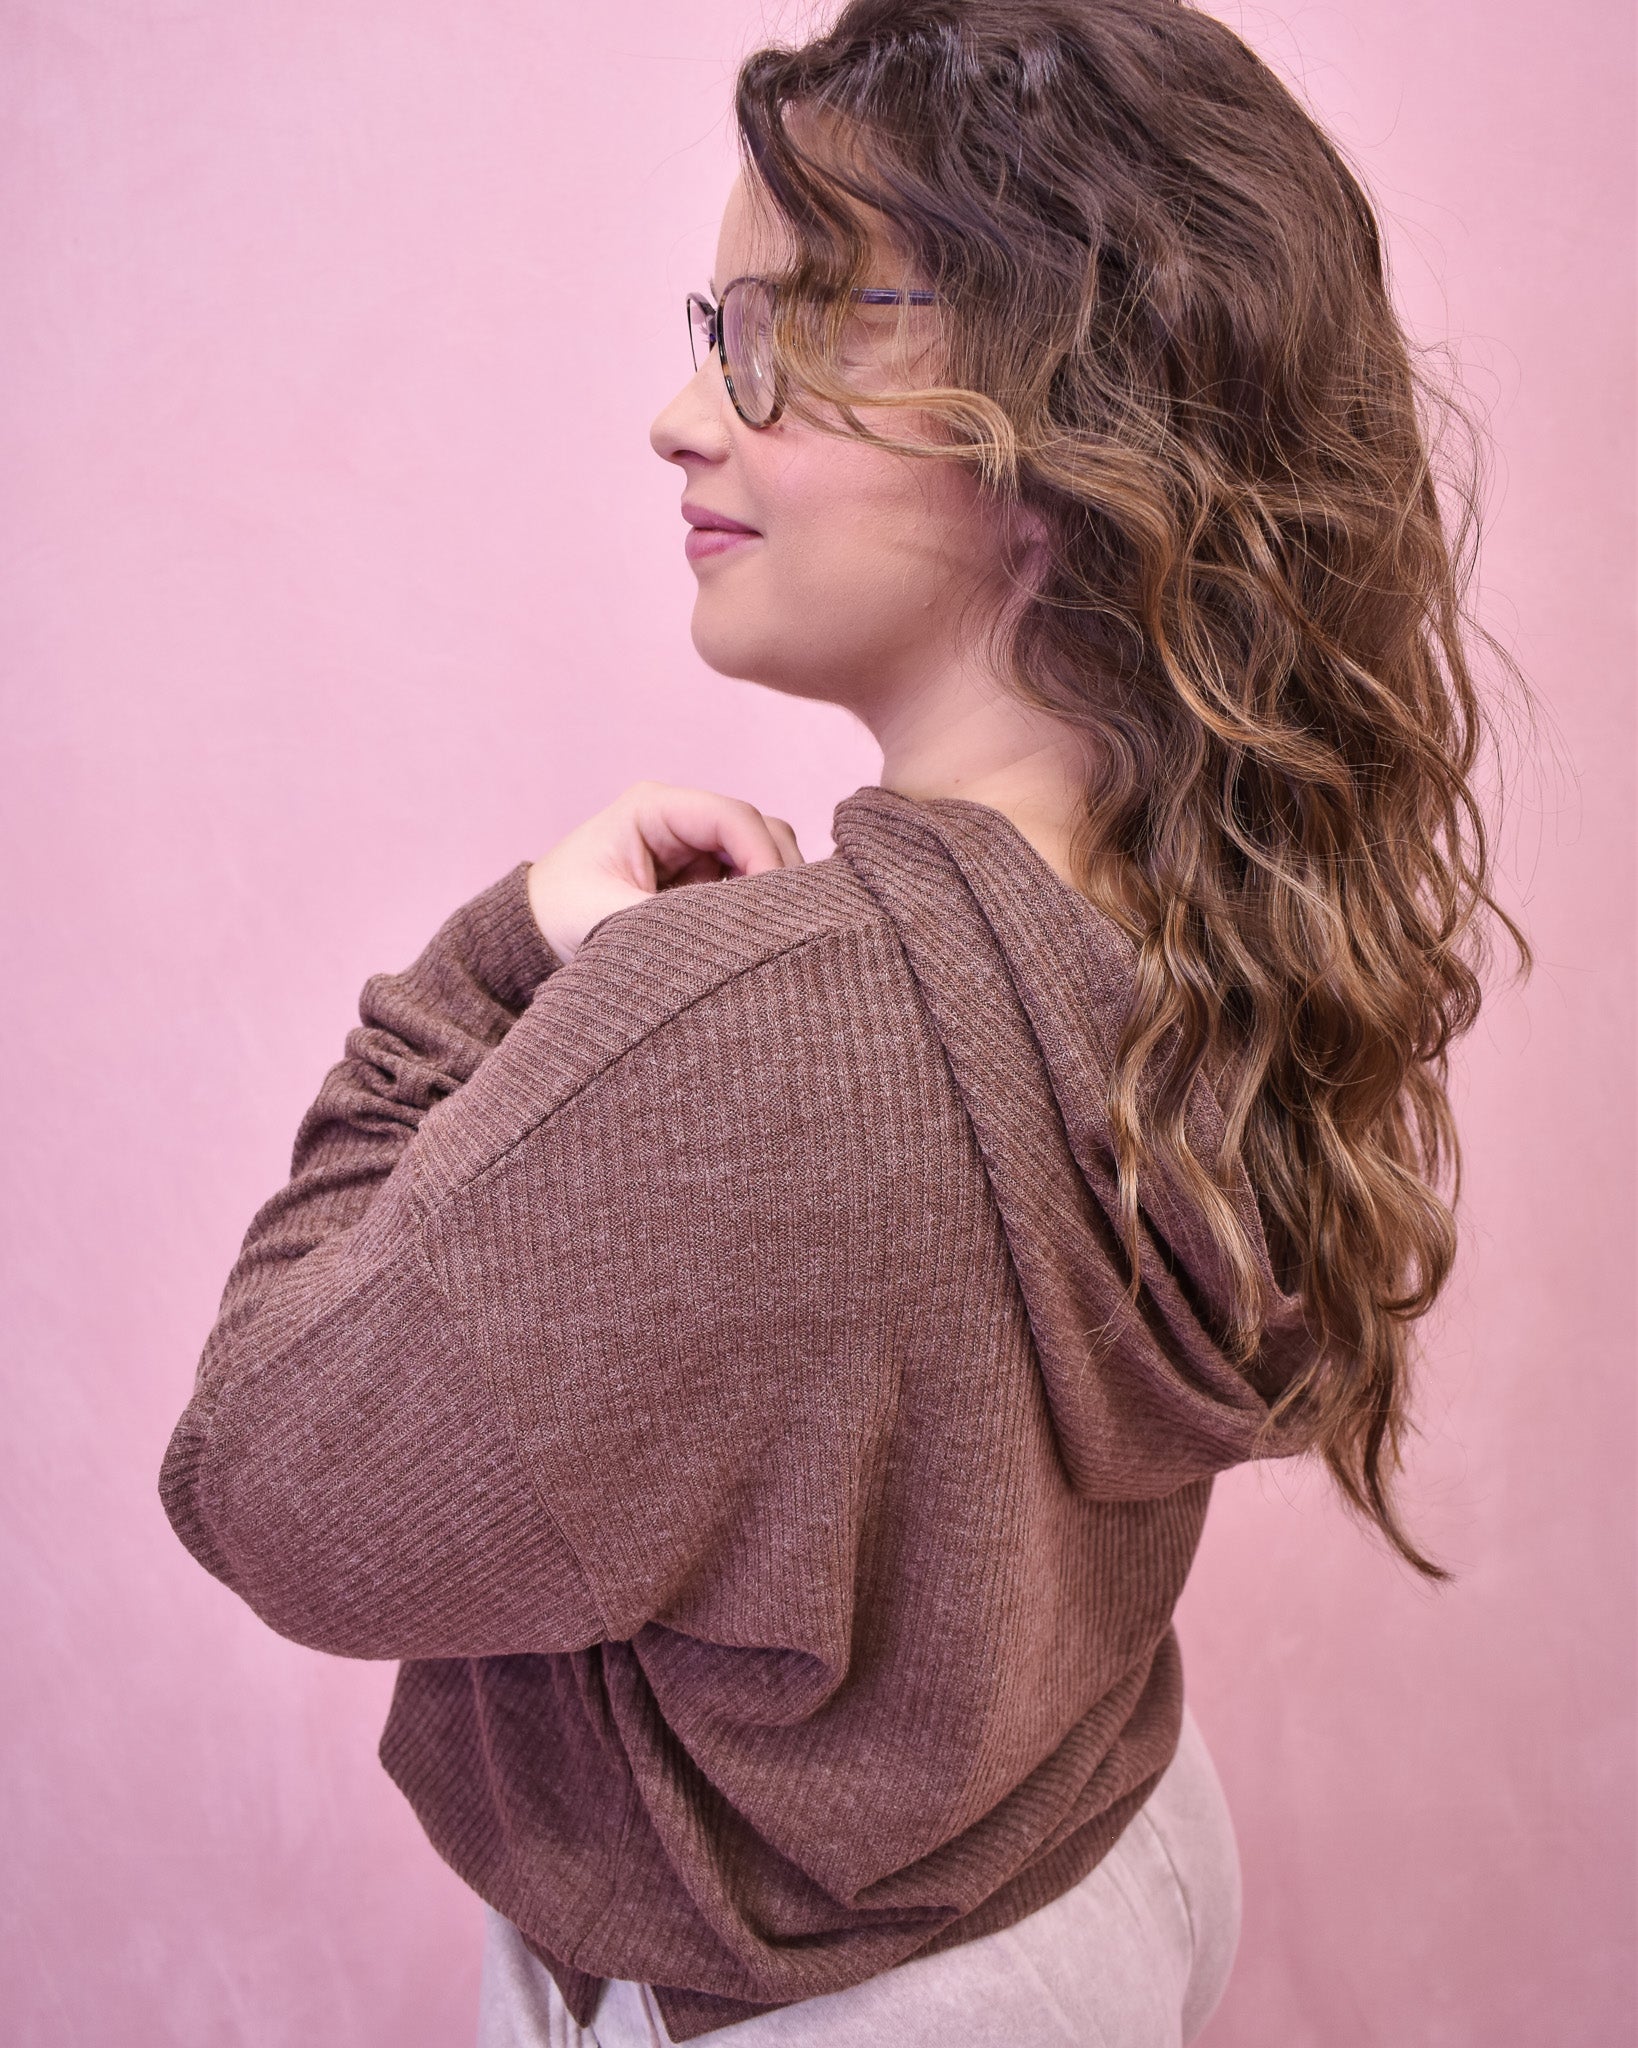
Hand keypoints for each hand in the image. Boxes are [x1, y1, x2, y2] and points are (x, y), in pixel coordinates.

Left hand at [526, 780, 804, 963]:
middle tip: (783, 926)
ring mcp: (696, 845)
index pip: (733, 817)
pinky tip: (757, 933)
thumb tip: (741, 932)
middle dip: (778, 874)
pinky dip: (761, 905)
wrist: (531, 936)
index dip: (763, 855)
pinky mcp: (703, 875)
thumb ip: (676, 920)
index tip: (773, 908)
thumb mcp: (611, 919)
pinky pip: (751, 881)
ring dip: (773, 890)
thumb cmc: (559, 917)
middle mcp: (683, 817)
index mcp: (654, 808)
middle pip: (761, 830)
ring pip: (764, 853)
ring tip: (769, 932)